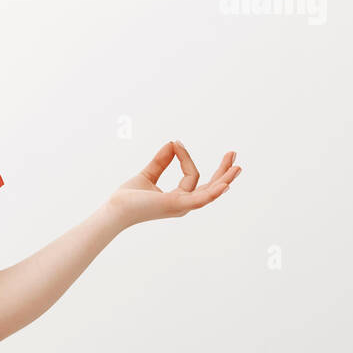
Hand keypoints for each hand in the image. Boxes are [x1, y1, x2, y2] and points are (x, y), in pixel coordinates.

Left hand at [106, 140, 239, 228]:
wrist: (115, 209)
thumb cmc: (128, 198)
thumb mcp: (147, 174)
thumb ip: (160, 161)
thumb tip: (172, 144)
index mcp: (178, 197)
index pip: (191, 175)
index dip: (185, 157)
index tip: (175, 143)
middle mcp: (184, 204)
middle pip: (210, 186)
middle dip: (223, 171)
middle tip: (233, 154)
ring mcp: (182, 206)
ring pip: (210, 192)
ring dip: (224, 179)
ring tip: (237, 166)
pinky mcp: (176, 205)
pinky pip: (200, 199)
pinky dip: (213, 192)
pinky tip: (224, 185)